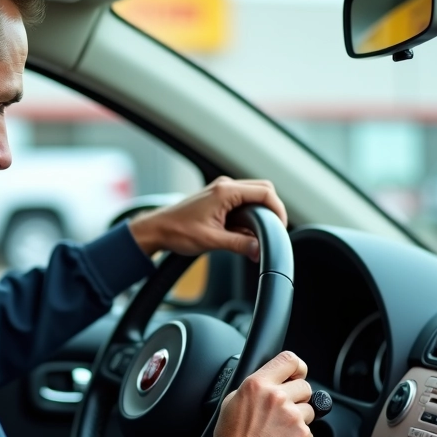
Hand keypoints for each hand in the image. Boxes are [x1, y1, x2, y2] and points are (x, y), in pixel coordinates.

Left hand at [127, 177, 286, 259]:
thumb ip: (239, 244)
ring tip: (257, 235)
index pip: (265, 193)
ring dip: (259, 213)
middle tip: (273, 232)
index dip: (278, 210)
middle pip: (263, 191)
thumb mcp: (212, 241)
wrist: (156, 229)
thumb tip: (259, 249)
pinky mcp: (218, 198)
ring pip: (253, 196)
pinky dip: (249, 215)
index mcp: (226, 191)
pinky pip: (242, 201)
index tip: (280, 228)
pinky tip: (244, 232)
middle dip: (272, 211)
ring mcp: (221, 191)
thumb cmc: (178, 232)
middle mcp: (225, 186)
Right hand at [210, 351, 313, 436]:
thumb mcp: (231, 403)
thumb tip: (267, 383)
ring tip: (278, 431)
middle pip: (304, 386)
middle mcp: (277, 398)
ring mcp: (293, 417)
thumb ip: (253, 389)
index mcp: (258, 385)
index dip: (297, 367)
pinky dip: (298, 436)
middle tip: (282, 411)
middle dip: (297, 397)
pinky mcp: (304, 436)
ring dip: (298, 418)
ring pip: (309, 409)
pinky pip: (309, 430)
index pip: (289, 360)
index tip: (297, 374)